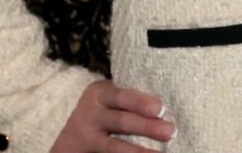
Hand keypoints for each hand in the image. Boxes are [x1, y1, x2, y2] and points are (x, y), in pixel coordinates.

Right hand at [49, 81, 175, 150]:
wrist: (71, 138)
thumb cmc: (103, 112)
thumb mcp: (109, 100)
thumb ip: (129, 102)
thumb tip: (164, 112)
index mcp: (100, 94)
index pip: (121, 96)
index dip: (140, 102)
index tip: (160, 109)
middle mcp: (90, 114)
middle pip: (120, 121)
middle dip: (146, 127)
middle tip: (170, 131)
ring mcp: (86, 137)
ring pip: (114, 146)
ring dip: (138, 151)